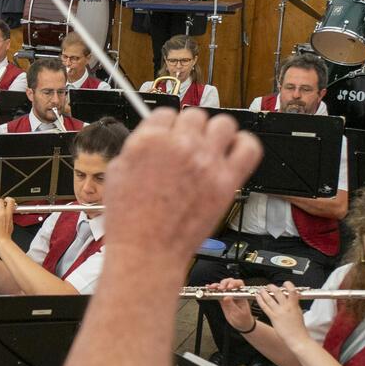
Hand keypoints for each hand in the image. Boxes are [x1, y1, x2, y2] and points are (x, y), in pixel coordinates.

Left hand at [0, 197, 15, 242]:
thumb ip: (9, 218)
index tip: (5, 200)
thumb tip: (9, 215)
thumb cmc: (5, 235)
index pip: (10, 202)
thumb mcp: (11, 224)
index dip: (7, 199)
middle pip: (0, 200)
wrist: (1, 240)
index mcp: (9, 214)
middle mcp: (2, 213)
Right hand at [102, 108, 261, 266]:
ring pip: (223, 124)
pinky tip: (232, 152)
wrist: (147, 252)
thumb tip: (152, 137)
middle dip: (188, 130)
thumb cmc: (130, 221)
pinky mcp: (227, 181)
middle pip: (195, 116)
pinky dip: (242, 145)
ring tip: (208, 149)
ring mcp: (207, 163)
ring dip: (215, 133)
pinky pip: (248, 147)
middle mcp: (181, 146)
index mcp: (149, 140)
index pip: (165, 113)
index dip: (164, 126)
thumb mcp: (116, 174)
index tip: (166, 137)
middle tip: (184, 147)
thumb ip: (137, 148)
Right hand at [212, 277, 254, 329]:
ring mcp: (228, 296)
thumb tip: (226, 297)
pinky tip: (209, 289)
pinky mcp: (222, 300)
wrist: (241, 324)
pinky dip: (213, 290)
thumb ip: (232, 305)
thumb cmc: (243, 319)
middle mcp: (235, 293)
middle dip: (223, 283)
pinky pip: (217, 293)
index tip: (228, 287)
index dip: (233, 283)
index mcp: (241, 295)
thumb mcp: (238, 313)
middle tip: (220, 288)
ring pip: (222, 286)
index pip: (239, 284)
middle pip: (229, 282)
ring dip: (216, 285)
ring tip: (211, 288)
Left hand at [253, 283, 307, 345]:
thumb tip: (292, 298)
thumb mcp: (299, 312)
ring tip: (261, 289)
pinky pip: (265, 307)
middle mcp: (286, 307)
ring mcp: (279, 312)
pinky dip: (260, 300)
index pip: (292, 291)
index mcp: (294, 305)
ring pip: (269, 298)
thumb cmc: (299, 328)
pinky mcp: (273, 317)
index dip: (288, 285)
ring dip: (264, 292)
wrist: (297, 338)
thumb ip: (295, 304)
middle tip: (269, 285)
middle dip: (272, 287)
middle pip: (278, 293)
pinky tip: (258, 297)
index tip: (285, 283)